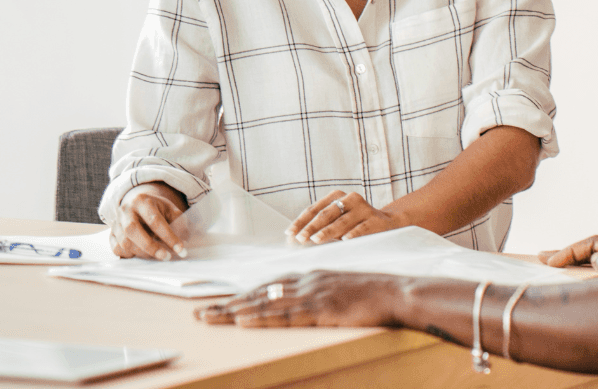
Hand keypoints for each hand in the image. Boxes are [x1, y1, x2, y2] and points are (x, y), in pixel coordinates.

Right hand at [111, 183, 188, 260]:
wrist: (137, 204)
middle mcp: (126, 211)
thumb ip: (179, 222)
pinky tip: (141, 254)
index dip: (169, 236)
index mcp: (142, 201)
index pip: (155, 220)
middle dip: (150, 247)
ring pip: (124, 242)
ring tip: (157, 255)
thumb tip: (185, 239)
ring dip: (142, 253)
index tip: (181, 249)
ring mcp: (116, 223)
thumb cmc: (156, 209)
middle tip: (166, 257)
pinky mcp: (111, 234)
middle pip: (132, 230)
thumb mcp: (170, 210)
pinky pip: (117, 249)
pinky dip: (129, 255)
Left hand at [194, 271, 403, 327]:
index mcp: (309, 276)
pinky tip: (242, 321)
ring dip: (233, 311)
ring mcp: (311, 294)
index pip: (267, 287)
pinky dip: (261, 317)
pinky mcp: (320, 309)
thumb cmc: (373, 294)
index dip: (242, 297)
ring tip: (208, 318)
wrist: (397, 292)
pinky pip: (284, 315)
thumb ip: (319, 293)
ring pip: (264, 304)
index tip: (221, 305)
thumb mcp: (341, 289)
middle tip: (200, 313)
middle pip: (258, 294)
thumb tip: (300, 304)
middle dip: (227, 305)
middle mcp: (305, 281)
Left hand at [286, 191, 404, 244]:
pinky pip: (362, 228)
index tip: (289, 234)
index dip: (301, 221)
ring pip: (342, 221)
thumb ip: (319, 228)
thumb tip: (295, 239)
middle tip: (300, 239)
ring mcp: (364, 209)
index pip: (314, 209)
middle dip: (311, 227)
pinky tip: (345, 240)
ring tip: (316, 240)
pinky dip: (353, 234)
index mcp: (336, 197)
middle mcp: (350, 199)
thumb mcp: (337, 223)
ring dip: (328, 231)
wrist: (389, 224)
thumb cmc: (355, 225)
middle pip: (326, 214)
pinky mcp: (376, 220)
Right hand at [538, 235, 597, 276]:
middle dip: (570, 255)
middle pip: (596, 252)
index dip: (571, 251)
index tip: (551, 262)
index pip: (596, 244)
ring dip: (578, 267)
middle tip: (543, 257)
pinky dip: (590, 280)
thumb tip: (597, 258)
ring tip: (554, 268)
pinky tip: (576, 285)